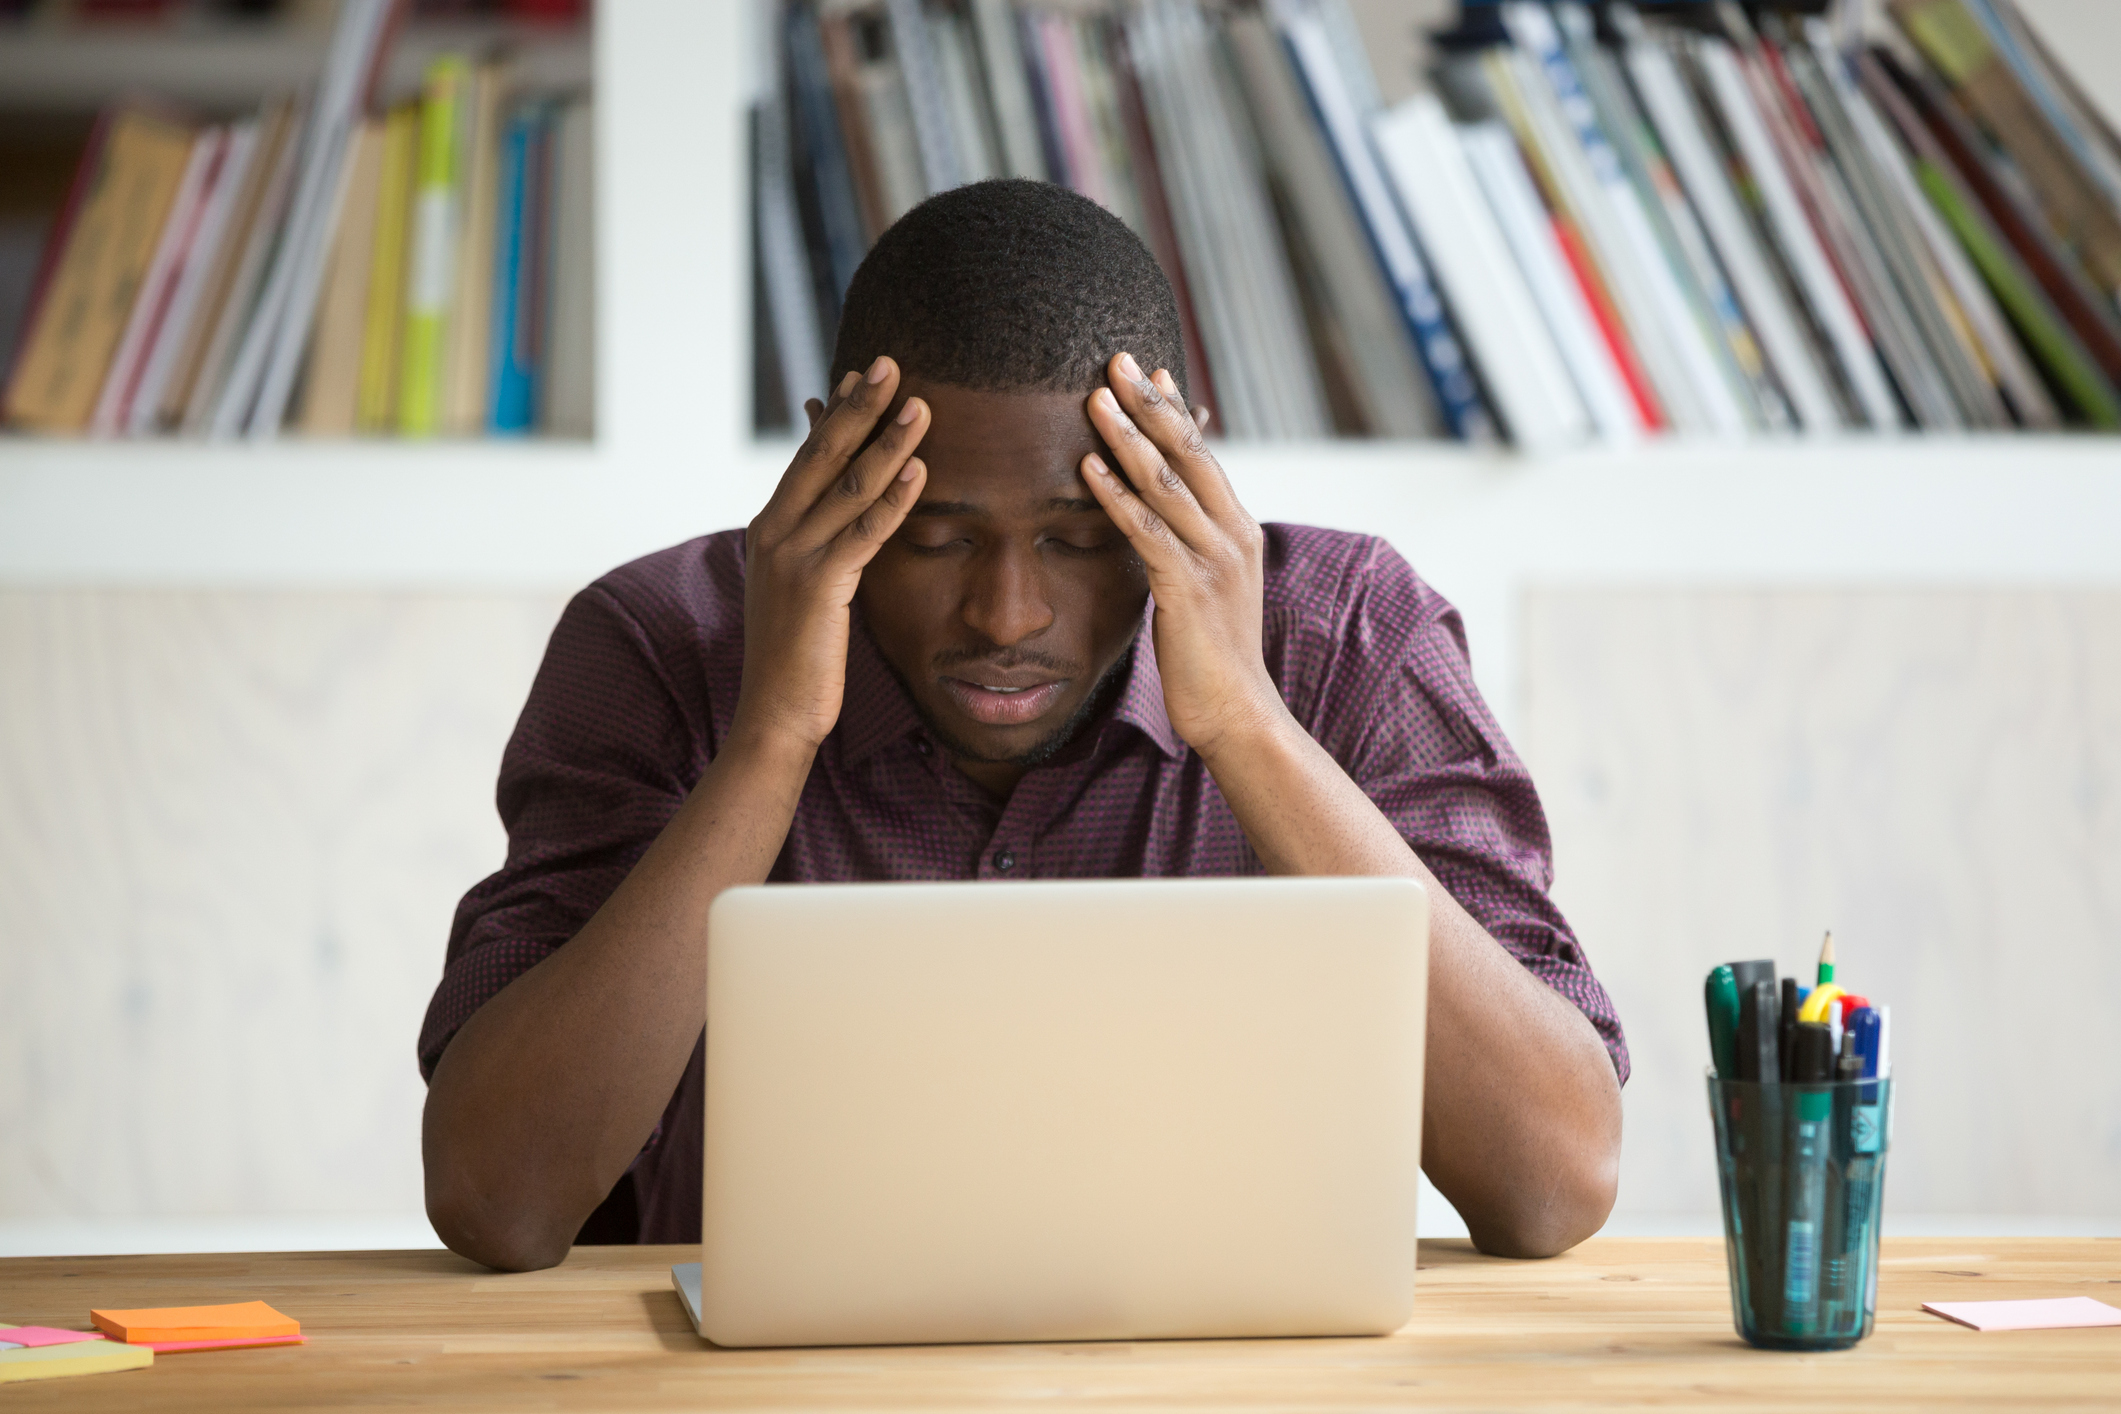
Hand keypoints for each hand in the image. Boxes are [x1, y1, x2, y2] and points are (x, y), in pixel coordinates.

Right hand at [732, 356, 929, 756]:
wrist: (773, 716)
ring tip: (921, 405)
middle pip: (823, 455)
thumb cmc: (797, 658)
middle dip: (860, 406)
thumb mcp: (803, 589)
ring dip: (888, 441)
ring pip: (848, 486)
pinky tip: (919, 471)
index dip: (837, 414)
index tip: (863, 376)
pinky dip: (893, 499)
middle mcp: (774, 532)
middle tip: (892, 363)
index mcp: (770, 528)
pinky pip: (863, 533)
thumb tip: (842, 516)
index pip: (808, 457)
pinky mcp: (817, 586)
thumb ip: (820, 546)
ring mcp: (792, 557)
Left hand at [1080, 352, 1285, 757]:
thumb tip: (1167, 514)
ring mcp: (1213, 561)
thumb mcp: (1208, 588)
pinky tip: (1087, 469)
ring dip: (1127, 438)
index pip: (1204, 455)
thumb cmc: (1213, 656)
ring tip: (1094, 399)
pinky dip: (1115, 496)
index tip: (1149, 369)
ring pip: (1166, 484)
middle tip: (1116, 360)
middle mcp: (1232, 535)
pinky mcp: (1187, 590)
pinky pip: (1146, 532)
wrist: (1237, 715)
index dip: (1175, 410)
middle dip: (1150, 404)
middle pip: (1189, 453)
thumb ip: (1192, 545)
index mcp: (1238, 530)